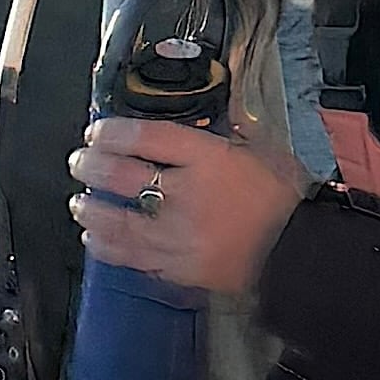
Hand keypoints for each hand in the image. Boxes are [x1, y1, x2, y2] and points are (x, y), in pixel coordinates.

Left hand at [73, 117, 306, 299]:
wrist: (300, 252)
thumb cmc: (282, 199)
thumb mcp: (260, 149)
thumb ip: (226, 129)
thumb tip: (207, 110)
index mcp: (208, 159)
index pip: (146, 136)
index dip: (113, 132)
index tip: (98, 131)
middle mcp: (187, 196)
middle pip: (120, 176)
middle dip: (90, 166)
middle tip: (80, 162)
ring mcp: (178, 236)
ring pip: (117, 222)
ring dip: (91, 211)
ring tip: (80, 204)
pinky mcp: (178, 269)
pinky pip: (132, 258)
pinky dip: (109, 248)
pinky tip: (97, 240)